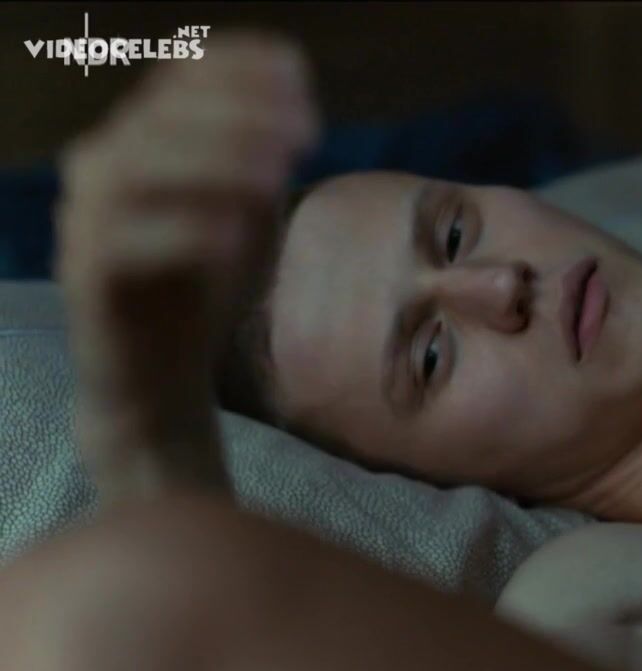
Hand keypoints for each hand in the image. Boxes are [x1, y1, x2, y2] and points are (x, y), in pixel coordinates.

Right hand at [55, 33, 318, 504]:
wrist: (164, 376)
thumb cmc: (210, 285)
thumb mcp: (252, 213)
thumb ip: (264, 162)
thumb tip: (291, 111)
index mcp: (146, 136)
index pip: (183, 75)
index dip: (243, 72)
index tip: (304, 91)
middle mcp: (105, 165)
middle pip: (162, 115)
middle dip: (240, 116)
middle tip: (304, 137)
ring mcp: (87, 218)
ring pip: (136, 168)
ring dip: (211, 164)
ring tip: (273, 180)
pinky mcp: (86, 275)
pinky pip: (123, 243)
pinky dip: (182, 233)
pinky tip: (235, 239)